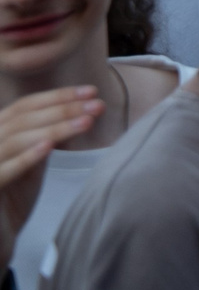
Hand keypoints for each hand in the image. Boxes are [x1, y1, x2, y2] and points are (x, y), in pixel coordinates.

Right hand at [0, 85, 101, 264]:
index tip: (91, 91)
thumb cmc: (13, 198)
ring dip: (54, 128)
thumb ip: (46, 136)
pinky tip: (49, 146)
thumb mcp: (32, 160)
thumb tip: (81, 109)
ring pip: (15, 140)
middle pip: (22, 119)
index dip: (57, 96)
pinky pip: (2, 171)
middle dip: (62, 109)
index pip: (24, 106)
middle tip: (96, 105)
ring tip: (86, 122)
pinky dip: (25, 157)